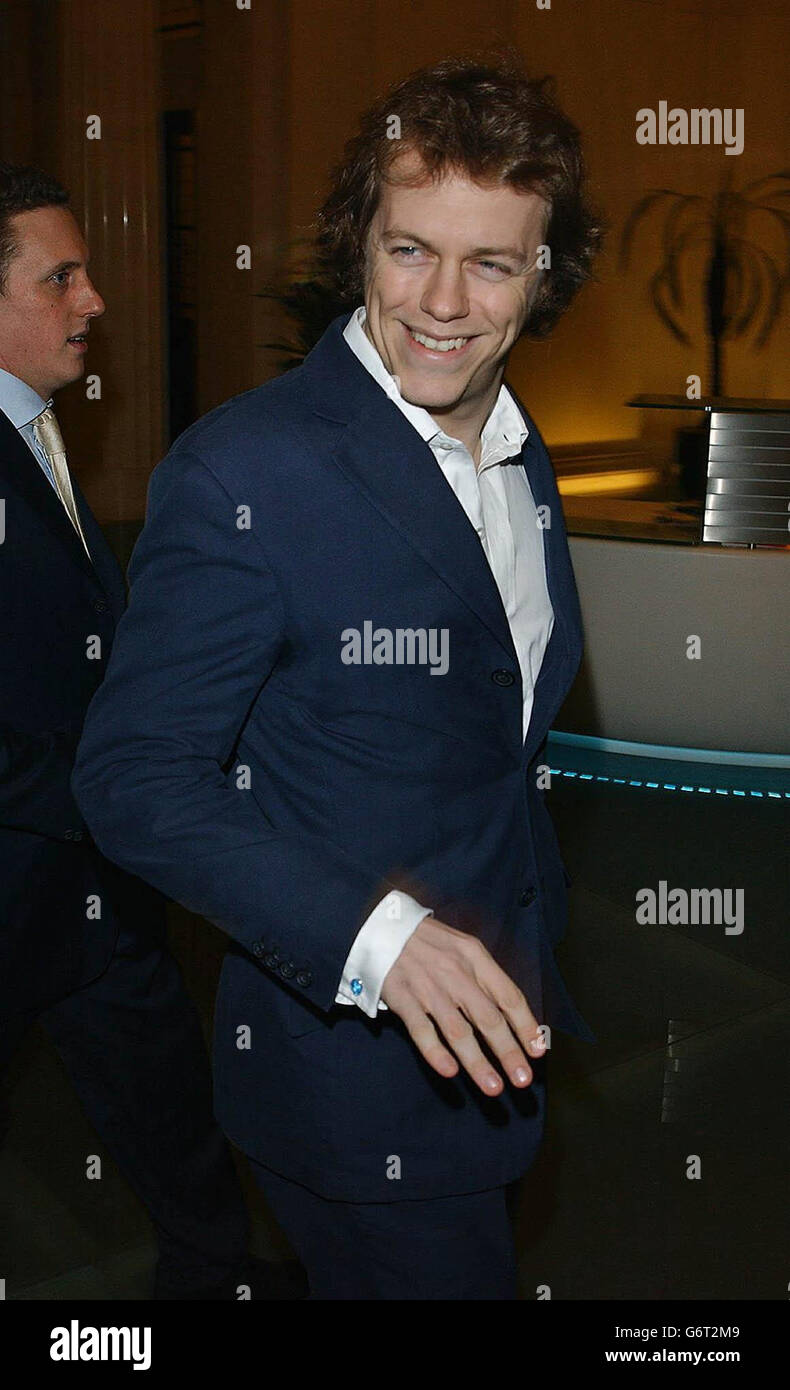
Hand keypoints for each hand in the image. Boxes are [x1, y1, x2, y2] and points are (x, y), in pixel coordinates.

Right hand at [380, 915, 545, 1095]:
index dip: (526, 1026)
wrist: (383, 926)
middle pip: (488, 1018)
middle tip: (523, 1080)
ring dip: (478, 1062)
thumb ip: (486, 977)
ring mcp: (428, 987)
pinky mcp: (402, 997)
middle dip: (509, 1052)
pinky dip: (435, 1052)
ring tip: (493, 1087)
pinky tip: (450, 1071)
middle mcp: (456, 973)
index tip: (538, 1052)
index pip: (509, 996)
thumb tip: (512, 1014)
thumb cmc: (431, 943)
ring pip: (458, 1031)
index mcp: (476, 959)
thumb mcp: (464, 949)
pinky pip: (421, 1030)